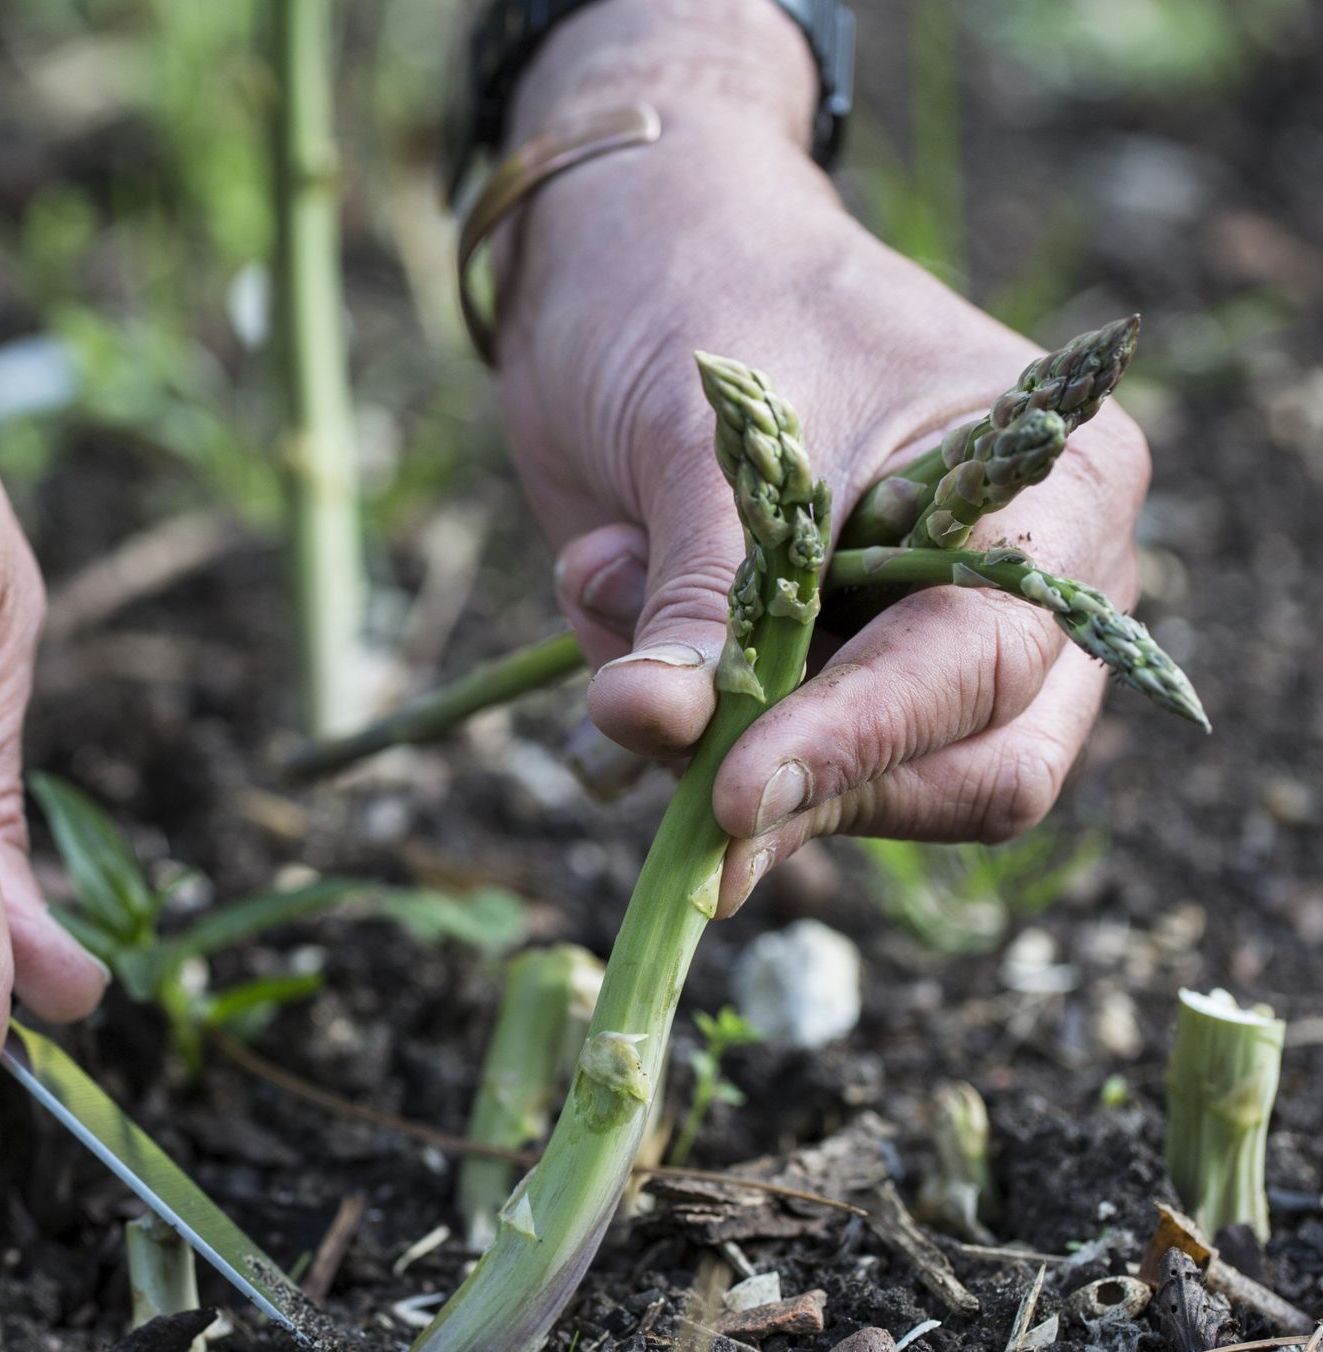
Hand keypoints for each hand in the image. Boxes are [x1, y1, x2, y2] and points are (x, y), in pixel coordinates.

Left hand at [494, 0, 1148, 912]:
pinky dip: (662, 710)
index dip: (863, 744)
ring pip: (856, 789)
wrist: (626, 248)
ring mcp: (920, 642)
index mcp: (1054, 492)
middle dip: (808, 777)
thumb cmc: (701, 288)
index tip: (734, 796)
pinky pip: (750, 757)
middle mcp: (1020, 587)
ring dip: (705, 731)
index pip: (986, 665)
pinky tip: (604, 578)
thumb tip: (658, 726)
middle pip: (971, 772)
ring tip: (608, 573)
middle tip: (670, 758)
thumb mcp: (707, 436)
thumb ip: (698, 591)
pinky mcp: (817, 675)